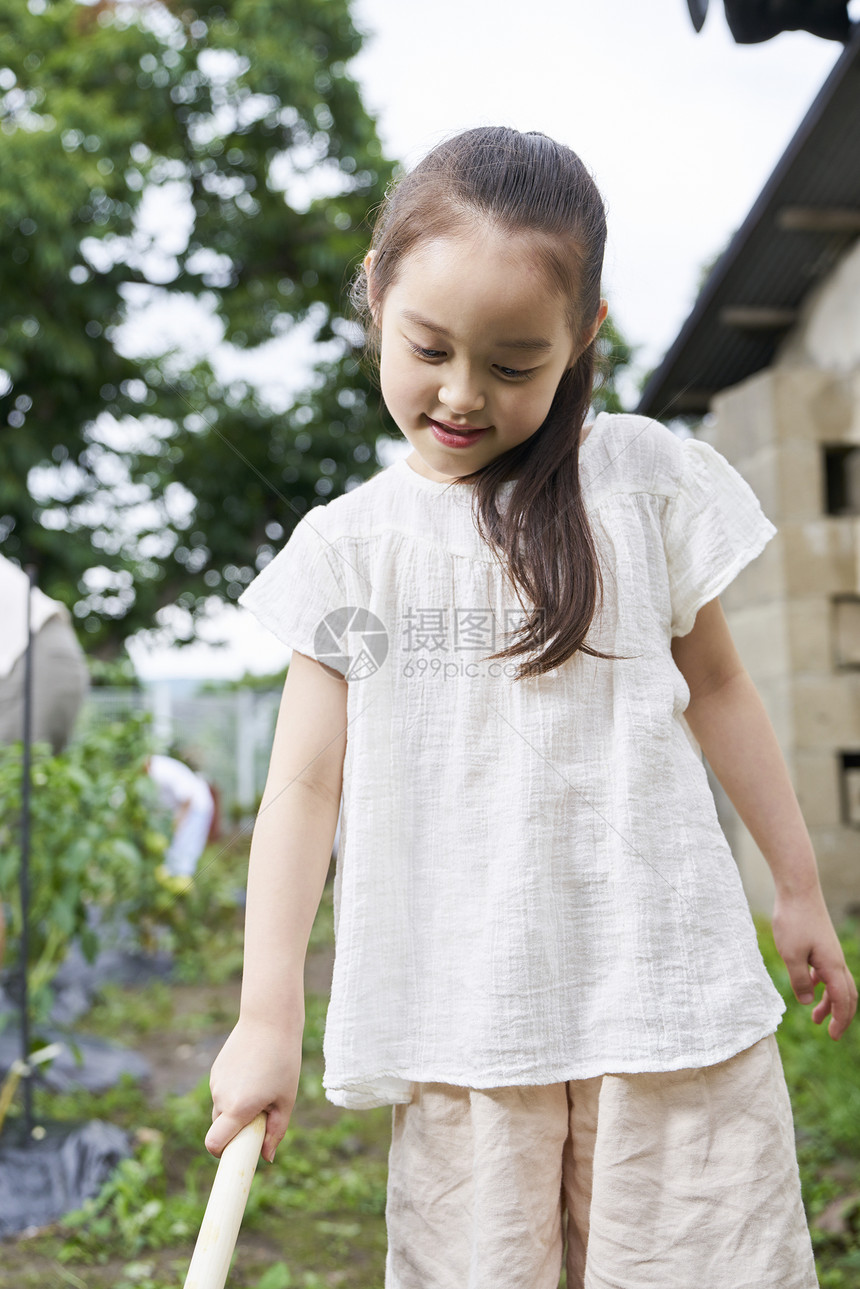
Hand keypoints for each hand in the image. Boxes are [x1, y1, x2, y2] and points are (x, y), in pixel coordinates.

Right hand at [206, 1015, 302, 1163]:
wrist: (269, 1020)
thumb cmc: (283, 1060)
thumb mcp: (286, 1099)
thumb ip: (276, 1131)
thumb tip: (267, 1157)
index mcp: (237, 1108)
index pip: (214, 1144)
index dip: (223, 1153)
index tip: (238, 1153)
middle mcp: (221, 1096)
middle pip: (220, 1128)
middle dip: (236, 1129)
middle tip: (262, 1115)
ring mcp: (215, 1082)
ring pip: (222, 1108)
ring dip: (237, 1108)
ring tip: (263, 1085)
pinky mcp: (216, 1069)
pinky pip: (223, 1090)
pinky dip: (235, 1091)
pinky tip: (254, 1072)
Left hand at [772, 886, 857, 1039]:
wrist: (798, 890)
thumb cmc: (794, 921)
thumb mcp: (791, 955)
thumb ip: (799, 980)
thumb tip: (806, 1001)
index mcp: (832, 966)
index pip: (843, 1000)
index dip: (840, 1020)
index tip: (833, 1036)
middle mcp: (836, 961)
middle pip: (846, 995)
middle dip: (840, 1015)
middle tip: (831, 1033)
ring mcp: (830, 952)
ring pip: (836, 983)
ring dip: (829, 1001)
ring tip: (814, 1016)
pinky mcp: (821, 944)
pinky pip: (827, 971)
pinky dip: (822, 984)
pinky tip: (810, 987)